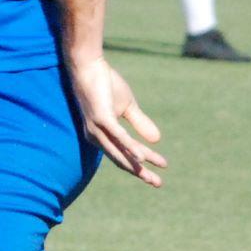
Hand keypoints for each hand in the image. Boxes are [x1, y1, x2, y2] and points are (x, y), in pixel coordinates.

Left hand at [71, 56, 166, 186]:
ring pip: (122, 151)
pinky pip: (118, 137)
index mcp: (102, 135)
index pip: (125, 154)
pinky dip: (130, 148)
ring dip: (140, 164)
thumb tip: (157, 140)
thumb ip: (140, 123)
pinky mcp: (101, 118)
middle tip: (158, 184)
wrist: (90, 66)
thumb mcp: (127, 106)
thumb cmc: (105, 84)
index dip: (143, 164)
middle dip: (141, 173)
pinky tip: (142, 158)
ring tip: (155, 175)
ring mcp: (98, 129)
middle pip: (122, 159)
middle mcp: (97, 137)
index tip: (159, 173)